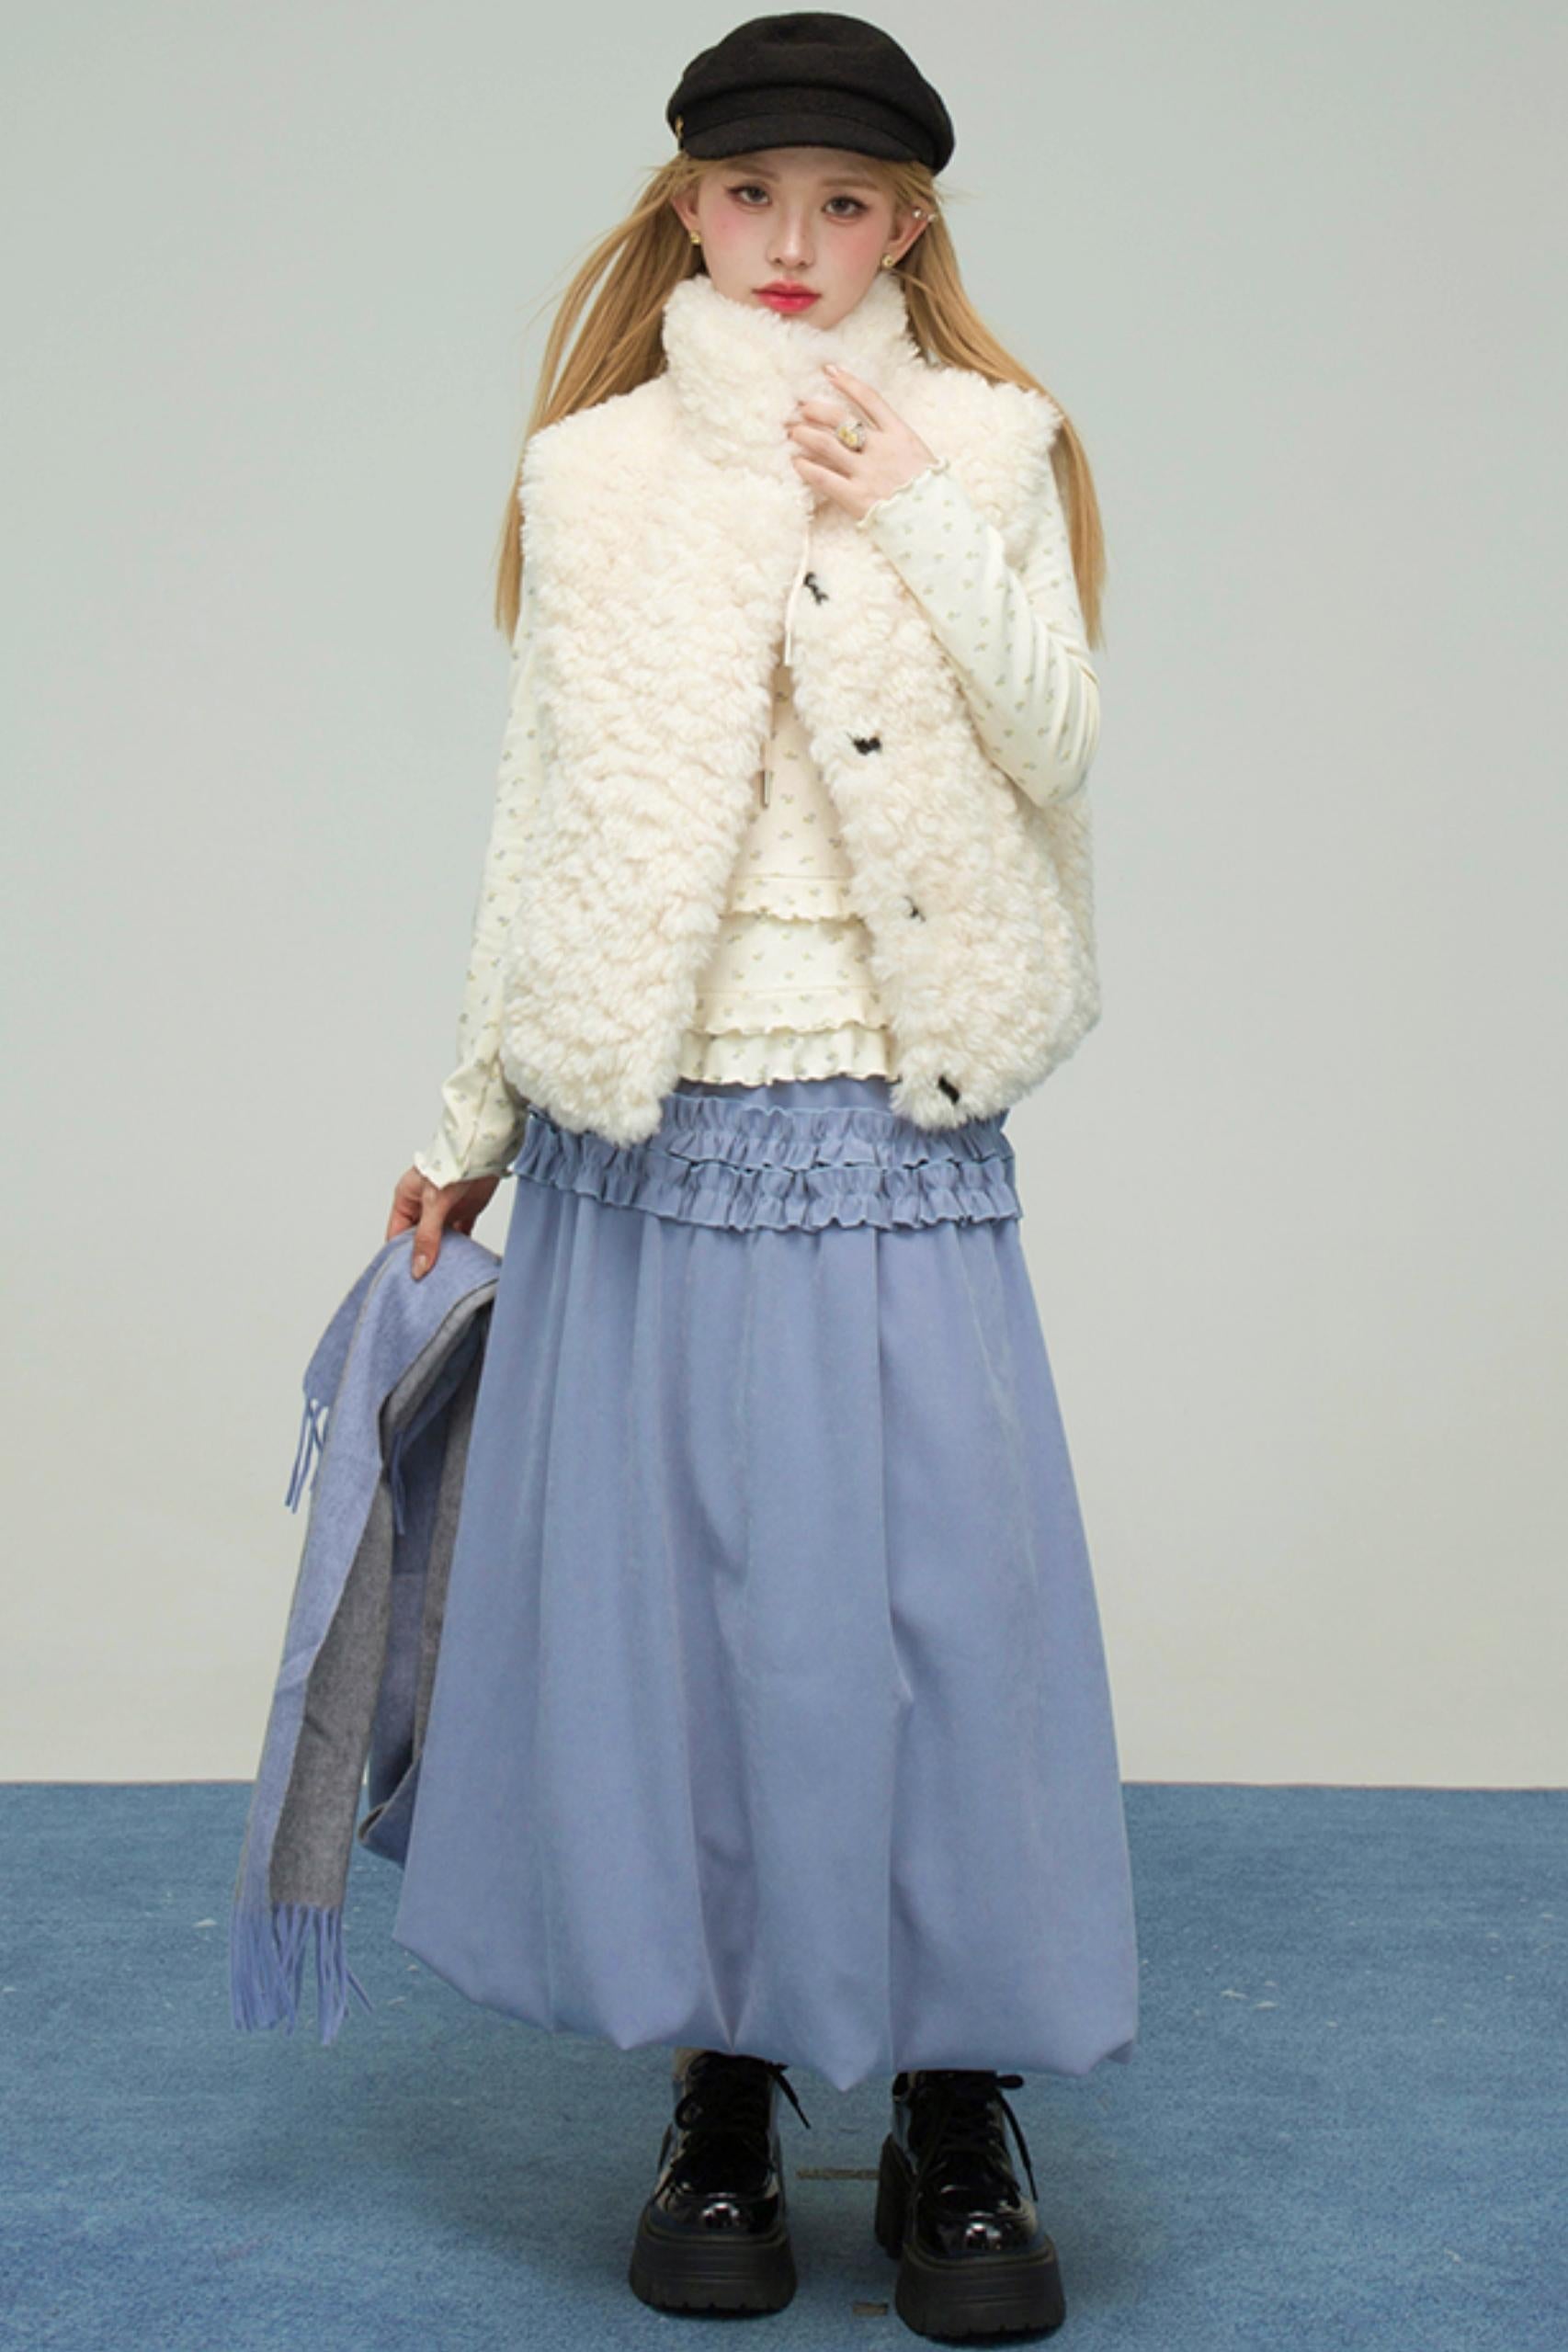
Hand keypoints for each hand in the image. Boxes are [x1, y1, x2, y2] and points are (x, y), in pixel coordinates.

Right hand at [386, 1165, 500, 1278]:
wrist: (486, 1149)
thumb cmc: (454, 1162)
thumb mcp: (434, 1202)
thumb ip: (427, 1236)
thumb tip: (419, 1267)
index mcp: (407, 1199)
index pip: (397, 1235)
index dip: (399, 1256)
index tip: (405, 1278)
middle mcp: (424, 1206)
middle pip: (418, 1240)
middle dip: (422, 1258)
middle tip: (427, 1283)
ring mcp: (445, 1209)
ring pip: (441, 1240)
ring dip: (444, 1255)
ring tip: (445, 1278)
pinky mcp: (466, 1211)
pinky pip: (462, 1235)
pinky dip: (463, 1248)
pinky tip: (463, 1262)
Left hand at [785, 361, 938, 523]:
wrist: (939, 525)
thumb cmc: (932, 493)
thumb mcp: (920, 456)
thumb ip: (897, 442)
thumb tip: (876, 433)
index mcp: (900, 434)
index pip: (870, 399)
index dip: (847, 382)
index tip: (829, 371)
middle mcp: (881, 449)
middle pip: (841, 419)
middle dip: (817, 410)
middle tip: (802, 407)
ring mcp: (867, 472)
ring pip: (827, 444)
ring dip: (806, 435)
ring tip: (793, 431)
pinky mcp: (856, 497)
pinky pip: (824, 478)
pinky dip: (806, 468)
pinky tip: (796, 462)